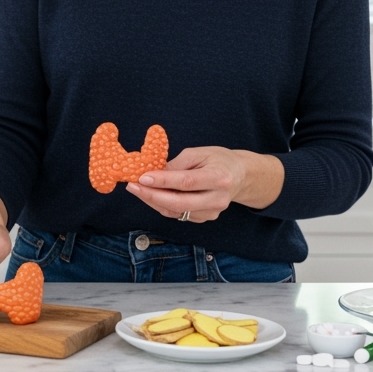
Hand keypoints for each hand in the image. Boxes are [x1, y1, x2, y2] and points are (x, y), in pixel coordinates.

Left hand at [126, 147, 282, 221]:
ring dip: (153, 201)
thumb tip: (153, 174)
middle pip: (180, 202)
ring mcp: (213, 212)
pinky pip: (178, 214)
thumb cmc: (218, 160)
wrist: (240, 176)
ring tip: (137, 189)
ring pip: (177, 211)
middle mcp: (218, 198)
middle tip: (133, 186)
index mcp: (219, 177)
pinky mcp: (206, 218)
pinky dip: (162, 205)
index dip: (163, 181)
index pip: (187, 182)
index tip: (143, 177)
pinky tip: (150, 195)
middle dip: (152, 195)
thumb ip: (177, 164)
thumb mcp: (200, 152)